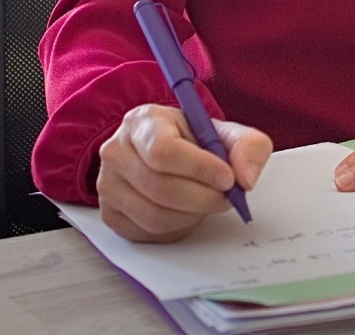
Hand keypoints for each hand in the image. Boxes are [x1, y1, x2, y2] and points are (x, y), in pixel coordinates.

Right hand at [97, 104, 272, 241]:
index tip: (228, 178)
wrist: (163, 150)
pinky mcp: (109, 214)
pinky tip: (188, 212)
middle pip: (160, 187)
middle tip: (227, 197)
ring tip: (208, 202)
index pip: (164, 150)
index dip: (200, 168)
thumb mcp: (223, 131)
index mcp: (143, 121)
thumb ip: (247, 146)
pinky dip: (176, 228)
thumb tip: (246, 178)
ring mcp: (108, 184)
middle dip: (203, 198)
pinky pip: (147, 233)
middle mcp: (117, 151)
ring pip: (154, 215)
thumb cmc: (191, 140)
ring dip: (192, 215)